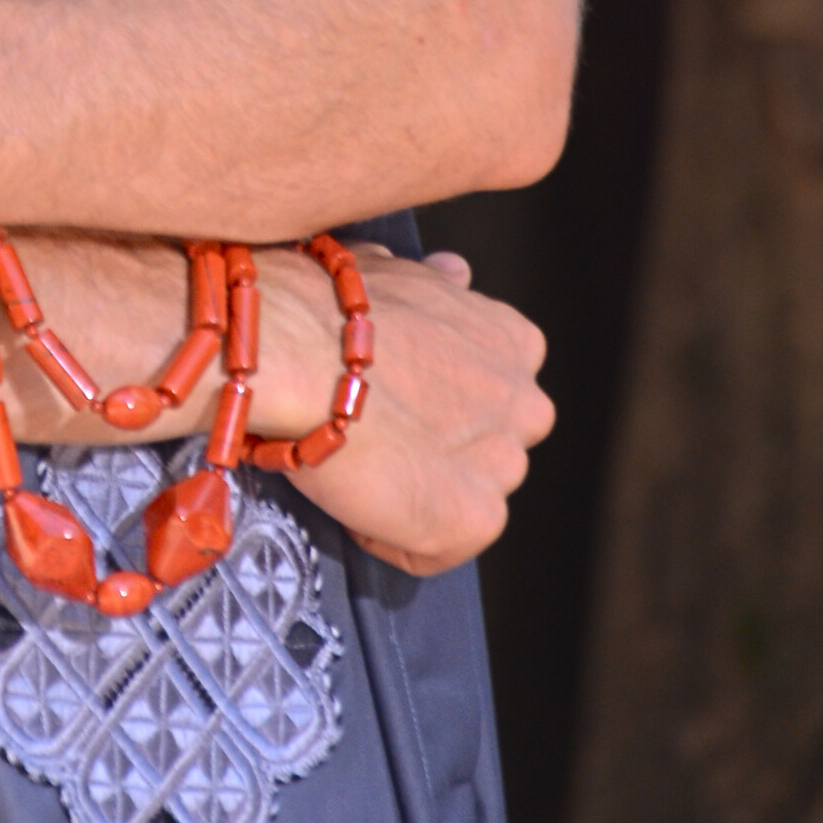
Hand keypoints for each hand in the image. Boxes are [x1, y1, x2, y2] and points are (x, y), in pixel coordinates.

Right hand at [261, 246, 552, 574]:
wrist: (297, 352)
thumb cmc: (329, 308)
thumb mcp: (395, 274)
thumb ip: (436, 286)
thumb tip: (456, 274)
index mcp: (515, 343)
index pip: (494, 390)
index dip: (441, 399)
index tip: (393, 398)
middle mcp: (525, 404)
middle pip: (491, 446)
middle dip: (443, 448)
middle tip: (377, 438)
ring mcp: (504, 467)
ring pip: (465, 497)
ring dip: (419, 491)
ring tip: (359, 470)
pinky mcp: (473, 520)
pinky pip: (435, 548)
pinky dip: (393, 538)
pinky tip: (354, 502)